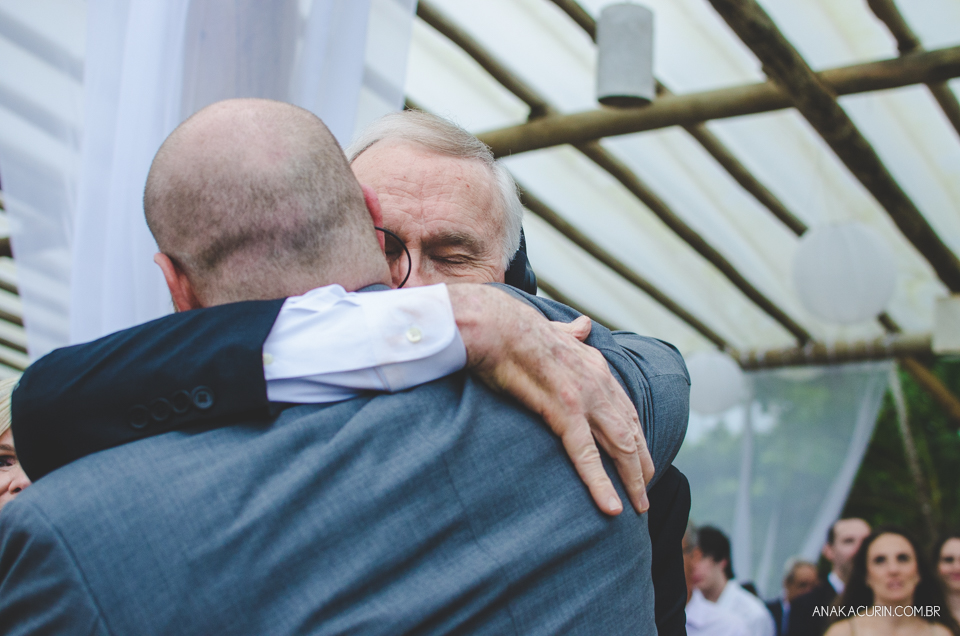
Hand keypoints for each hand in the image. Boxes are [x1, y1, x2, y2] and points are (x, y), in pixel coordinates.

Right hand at [447, 284, 652, 514]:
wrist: (496, 326)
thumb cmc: (514, 330)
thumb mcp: (554, 330)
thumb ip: (572, 333)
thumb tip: (583, 325)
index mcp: (597, 366)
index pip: (626, 408)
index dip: (636, 436)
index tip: (640, 459)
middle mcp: (599, 383)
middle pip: (630, 432)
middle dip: (641, 464)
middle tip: (645, 493)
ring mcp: (585, 398)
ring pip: (618, 448)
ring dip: (632, 481)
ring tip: (639, 507)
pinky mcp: (564, 411)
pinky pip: (586, 456)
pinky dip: (601, 484)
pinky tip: (612, 507)